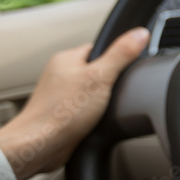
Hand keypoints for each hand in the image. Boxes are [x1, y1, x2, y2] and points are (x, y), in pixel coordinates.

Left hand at [0, 28, 149, 179]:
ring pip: (92, 92)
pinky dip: (93, 115)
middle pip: (98, 71)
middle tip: (111, 93)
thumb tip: (140, 33)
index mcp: (67, 58)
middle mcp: (61, 74)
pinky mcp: (63, 113)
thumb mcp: (101, 77)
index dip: (116, 58)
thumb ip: (121, 54)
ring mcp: (60, 95)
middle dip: (109, 83)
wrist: (39, 146)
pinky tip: (94, 122)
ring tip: (100, 109)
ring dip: (101, 101)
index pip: (100, 48)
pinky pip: (86, 109)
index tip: (124, 71)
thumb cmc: (61, 113)